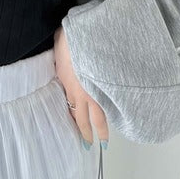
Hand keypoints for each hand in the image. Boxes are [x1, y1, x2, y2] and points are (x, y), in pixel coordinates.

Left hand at [53, 26, 108, 146]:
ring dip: (102, 130)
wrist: (85, 34)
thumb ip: (62, 51)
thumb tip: (60, 42)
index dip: (73, 117)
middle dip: (85, 133)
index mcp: (67, 83)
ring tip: (105, 141)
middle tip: (88, 145)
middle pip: (82, 118)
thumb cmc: (70, 37)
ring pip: (99, 116)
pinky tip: (120, 118)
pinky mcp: (108, 85)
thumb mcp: (59, 45)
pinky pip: (111, 104)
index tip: (75, 124)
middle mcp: (80, 92)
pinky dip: (115, 112)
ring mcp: (95, 90)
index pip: (69, 107)